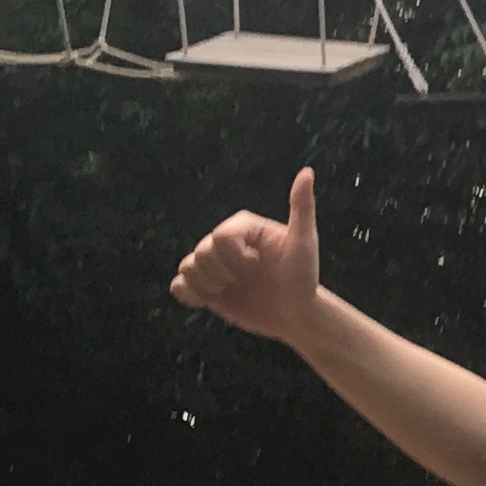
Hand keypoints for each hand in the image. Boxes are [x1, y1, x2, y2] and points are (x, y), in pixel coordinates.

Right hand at [172, 164, 321, 344]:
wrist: (295, 314)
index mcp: (243, 227)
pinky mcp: (206, 287)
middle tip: (246, 281)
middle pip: (200, 252)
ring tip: (230, 290)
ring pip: (186, 267)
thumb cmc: (303, 277)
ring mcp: (215, 265)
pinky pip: (178, 285)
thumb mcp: (304, 243)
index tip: (257, 265)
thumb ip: (302, 208)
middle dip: (222, 273)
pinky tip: (210, 300)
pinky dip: (189, 294)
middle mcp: (226, 242)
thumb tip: (307, 172)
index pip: (220, 236)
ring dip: (206, 285)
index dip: (235, 257)